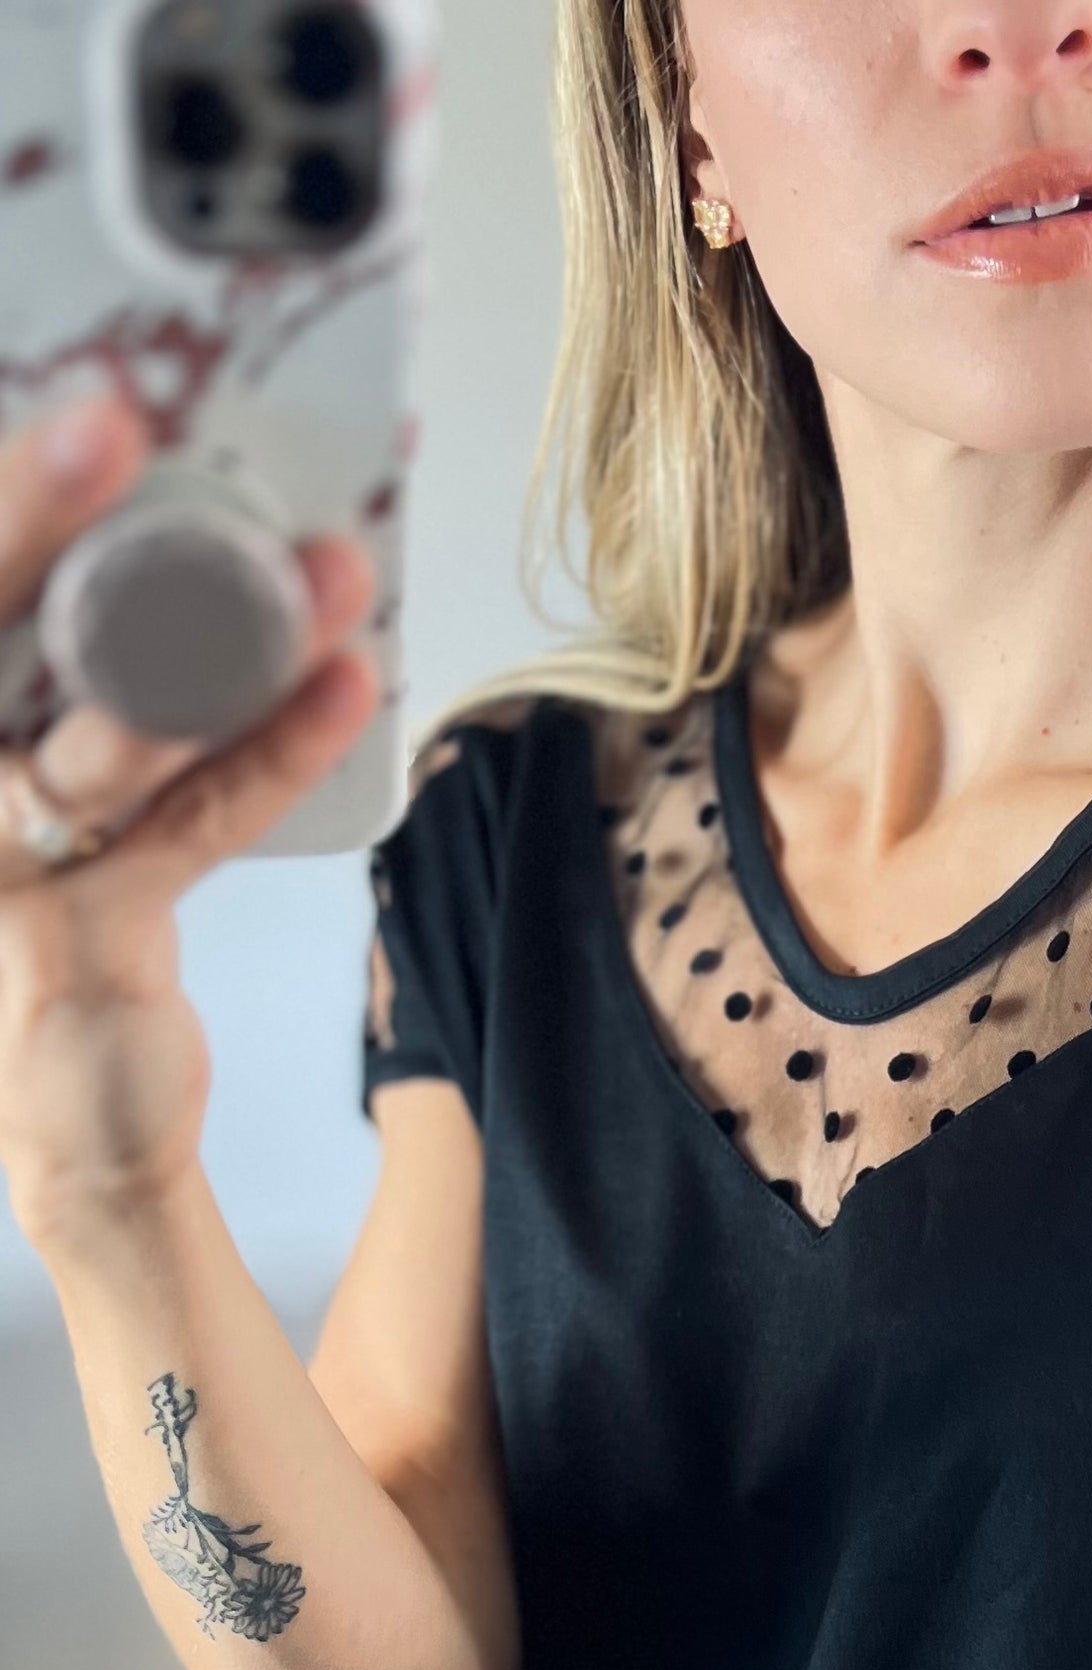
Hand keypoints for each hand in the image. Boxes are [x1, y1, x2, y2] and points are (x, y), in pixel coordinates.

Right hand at [0, 392, 378, 1248]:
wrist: (83, 1123)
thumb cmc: (66, 923)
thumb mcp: (41, 796)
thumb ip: (70, 677)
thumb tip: (163, 538)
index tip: (58, 410)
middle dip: (45, 516)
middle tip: (117, 424)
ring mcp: (1, 857)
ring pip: (107, 722)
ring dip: (221, 635)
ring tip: (318, 565)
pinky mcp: (90, 930)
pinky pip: (196, 820)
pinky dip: (274, 748)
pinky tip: (344, 684)